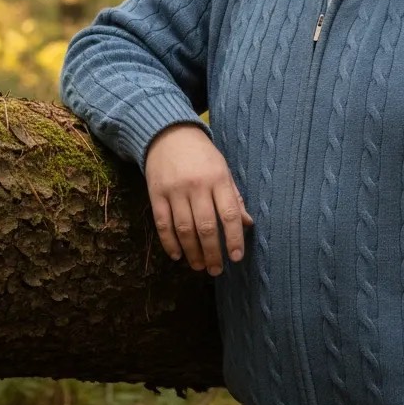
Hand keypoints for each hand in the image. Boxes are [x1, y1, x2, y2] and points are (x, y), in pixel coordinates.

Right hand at [144, 124, 252, 276]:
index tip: (236, 257)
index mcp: (218, 178)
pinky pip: (163, 224)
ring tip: (199, 266)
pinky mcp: (156, 194)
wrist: (169, 134)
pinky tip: (178, 255)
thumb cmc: (202, 155)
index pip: (229, 214)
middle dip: (213, 252)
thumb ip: (234, 197)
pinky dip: (170, 243)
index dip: (234, 238)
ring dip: (193, 252)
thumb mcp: (224, 170)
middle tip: (216, 270)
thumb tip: (247, 224)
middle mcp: (197, 186)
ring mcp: (175, 190)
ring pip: (184, 229)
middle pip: (206, 227)